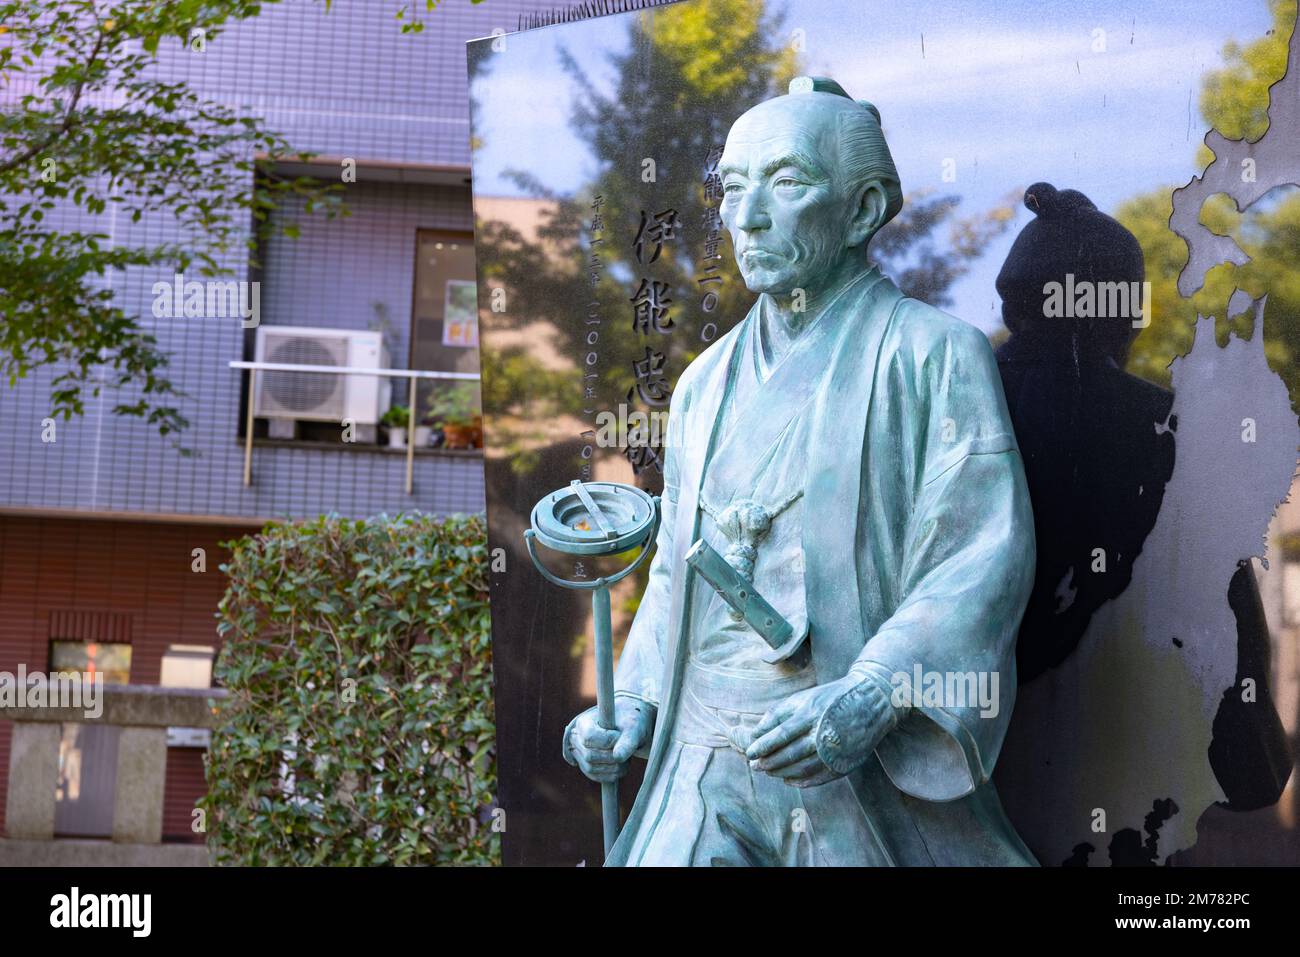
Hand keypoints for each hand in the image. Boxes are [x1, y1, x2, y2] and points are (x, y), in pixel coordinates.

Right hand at [562, 696, 654, 782]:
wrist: (627, 730)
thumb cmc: (629, 724)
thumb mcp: (632, 728)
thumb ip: (627, 741)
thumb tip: (618, 757)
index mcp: (583, 722)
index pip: (589, 737)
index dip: (608, 741)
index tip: (621, 737)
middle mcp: (576, 738)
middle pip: (589, 755)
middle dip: (612, 756)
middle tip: (626, 750)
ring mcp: (579, 754)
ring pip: (591, 768)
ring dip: (614, 767)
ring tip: (627, 757)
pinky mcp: (586, 767)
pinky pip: (596, 776)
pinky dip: (612, 775)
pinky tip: (622, 765)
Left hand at [744, 670, 898, 787]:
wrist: (870, 701)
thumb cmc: (829, 698)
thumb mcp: (803, 698)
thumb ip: (778, 714)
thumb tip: (757, 733)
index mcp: (812, 713)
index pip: (782, 734)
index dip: (764, 745)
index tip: (750, 753)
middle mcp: (824, 732)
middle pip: (791, 753)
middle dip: (770, 762)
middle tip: (755, 766)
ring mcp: (836, 749)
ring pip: (803, 768)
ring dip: (782, 772)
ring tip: (769, 773)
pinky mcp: (845, 761)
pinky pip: (819, 777)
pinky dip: (801, 781)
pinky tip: (788, 780)